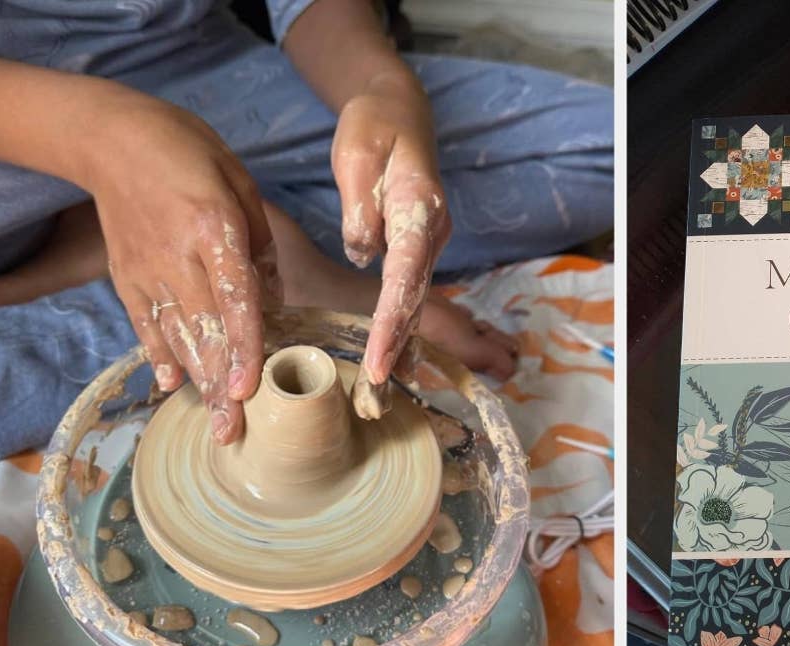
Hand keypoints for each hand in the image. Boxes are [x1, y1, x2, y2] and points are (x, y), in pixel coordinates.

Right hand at [84, 94, 278, 442]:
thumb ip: (260, 242)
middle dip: (222, 386)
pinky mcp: (126, 274)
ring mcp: (147, 269)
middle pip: (206, 332)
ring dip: (198, 382)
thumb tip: (273, 296)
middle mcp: (177, 257)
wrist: (111, 137)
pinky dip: (160, 354)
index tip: (249, 389)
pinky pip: (146, 323)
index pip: (235, 300)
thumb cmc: (189, 153)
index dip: (244, 348)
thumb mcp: (240, 182)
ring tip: (216, 422)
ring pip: (177, 336)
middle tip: (234, 432)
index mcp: (212, 230)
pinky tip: (171, 384)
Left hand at [331, 73, 449, 408]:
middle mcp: (432, 233)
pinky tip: (388, 356)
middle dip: (396, 345)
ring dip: (399, 342)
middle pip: (415, 298)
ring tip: (378, 386)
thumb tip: (364, 253)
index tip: (378, 360)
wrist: (400, 111)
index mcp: (419, 210)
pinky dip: (399, 323)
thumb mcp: (356, 155)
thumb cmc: (375, 128)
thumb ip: (361, 208)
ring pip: (415, 300)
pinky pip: (409, 291)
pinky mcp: (417, 247)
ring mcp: (429, 242)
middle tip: (374, 389)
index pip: (405, 276)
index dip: (391, 322)